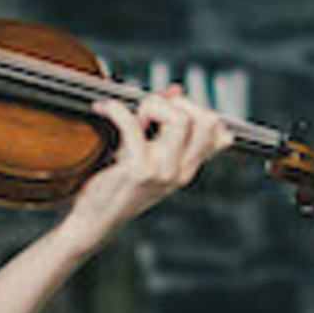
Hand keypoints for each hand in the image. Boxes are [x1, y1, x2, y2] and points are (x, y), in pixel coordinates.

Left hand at [67, 80, 235, 244]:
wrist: (94, 222)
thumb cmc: (116, 187)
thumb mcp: (147, 157)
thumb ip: (163, 125)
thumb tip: (174, 90)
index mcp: (187, 168)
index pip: (220, 133)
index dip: (196, 110)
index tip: (168, 109)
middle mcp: (181, 171)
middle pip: (206, 120)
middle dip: (177, 103)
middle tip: (149, 110)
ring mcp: (163, 172)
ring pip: (180, 119)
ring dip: (153, 105)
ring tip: (133, 114)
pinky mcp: (138, 170)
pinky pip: (132, 125)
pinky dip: (116, 109)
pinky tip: (103, 109)